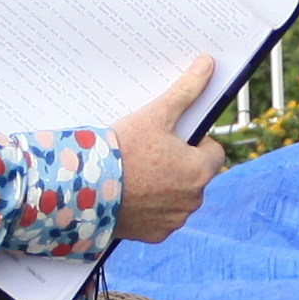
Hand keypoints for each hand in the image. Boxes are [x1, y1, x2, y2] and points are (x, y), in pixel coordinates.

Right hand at [112, 52, 224, 242]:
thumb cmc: (122, 151)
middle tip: (150, 154)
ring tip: (138, 174)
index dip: (194, 142)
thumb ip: (185, 91)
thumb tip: (208, 65)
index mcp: (200, 169)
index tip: (171, 138)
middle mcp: (194, 199)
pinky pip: (161, 217)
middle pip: (195, 175)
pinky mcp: (156, 235)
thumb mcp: (155, 116)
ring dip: (167, 187)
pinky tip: (132, 195)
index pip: (213, 151)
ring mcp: (175, 220)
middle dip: (179, 165)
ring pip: (179, 197)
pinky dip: (151, 208)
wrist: (85, 192)